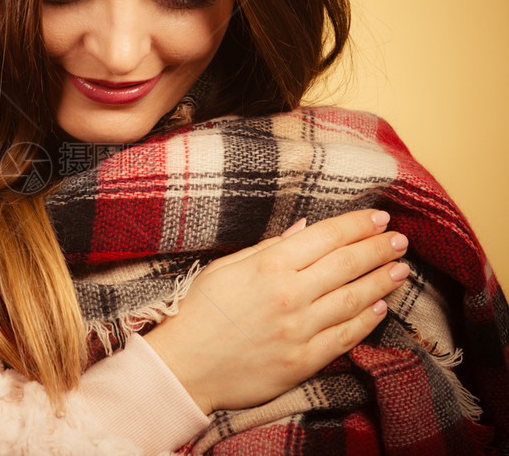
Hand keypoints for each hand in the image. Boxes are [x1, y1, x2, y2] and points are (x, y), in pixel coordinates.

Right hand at [143, 209, 409, 413]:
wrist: (184, 366)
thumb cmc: (199, 312)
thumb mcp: (225, 268)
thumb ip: (268, 248)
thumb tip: (306, 229)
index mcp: (269, 265)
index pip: (327, 237)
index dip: (358, 225)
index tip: (380, 219)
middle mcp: (289, 295)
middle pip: (347, 264)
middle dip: (378, 249)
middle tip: (400, 240)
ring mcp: (299, 330)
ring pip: (354, 299)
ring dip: (382, 281)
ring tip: (401, 269)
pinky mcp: (303, 361)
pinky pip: (345, 337)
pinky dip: (366, 320)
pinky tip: (380, 307)